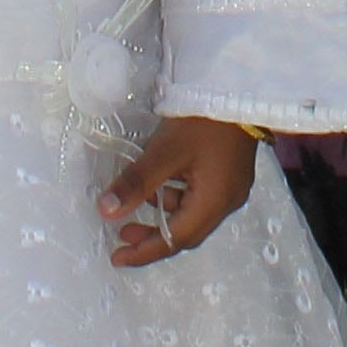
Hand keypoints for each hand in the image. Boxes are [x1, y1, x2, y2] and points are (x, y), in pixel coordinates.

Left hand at [100, 113, 259, 266]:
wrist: (240, 89)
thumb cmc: (203, 121)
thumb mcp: (164, 151)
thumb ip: (136, 183)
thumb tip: (106, 211)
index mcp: (213, 203)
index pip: (174, 240)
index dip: (144, 252)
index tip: (117, 257)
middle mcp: (226, 202)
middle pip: (186, 233)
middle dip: (153, 237)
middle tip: (123, 234)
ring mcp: (232, 188)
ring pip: (193, 215)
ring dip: (164, 215)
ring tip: (138, 204)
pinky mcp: (231, 173)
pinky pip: (201, 198)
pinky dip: (177, 199)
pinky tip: (162, 184)